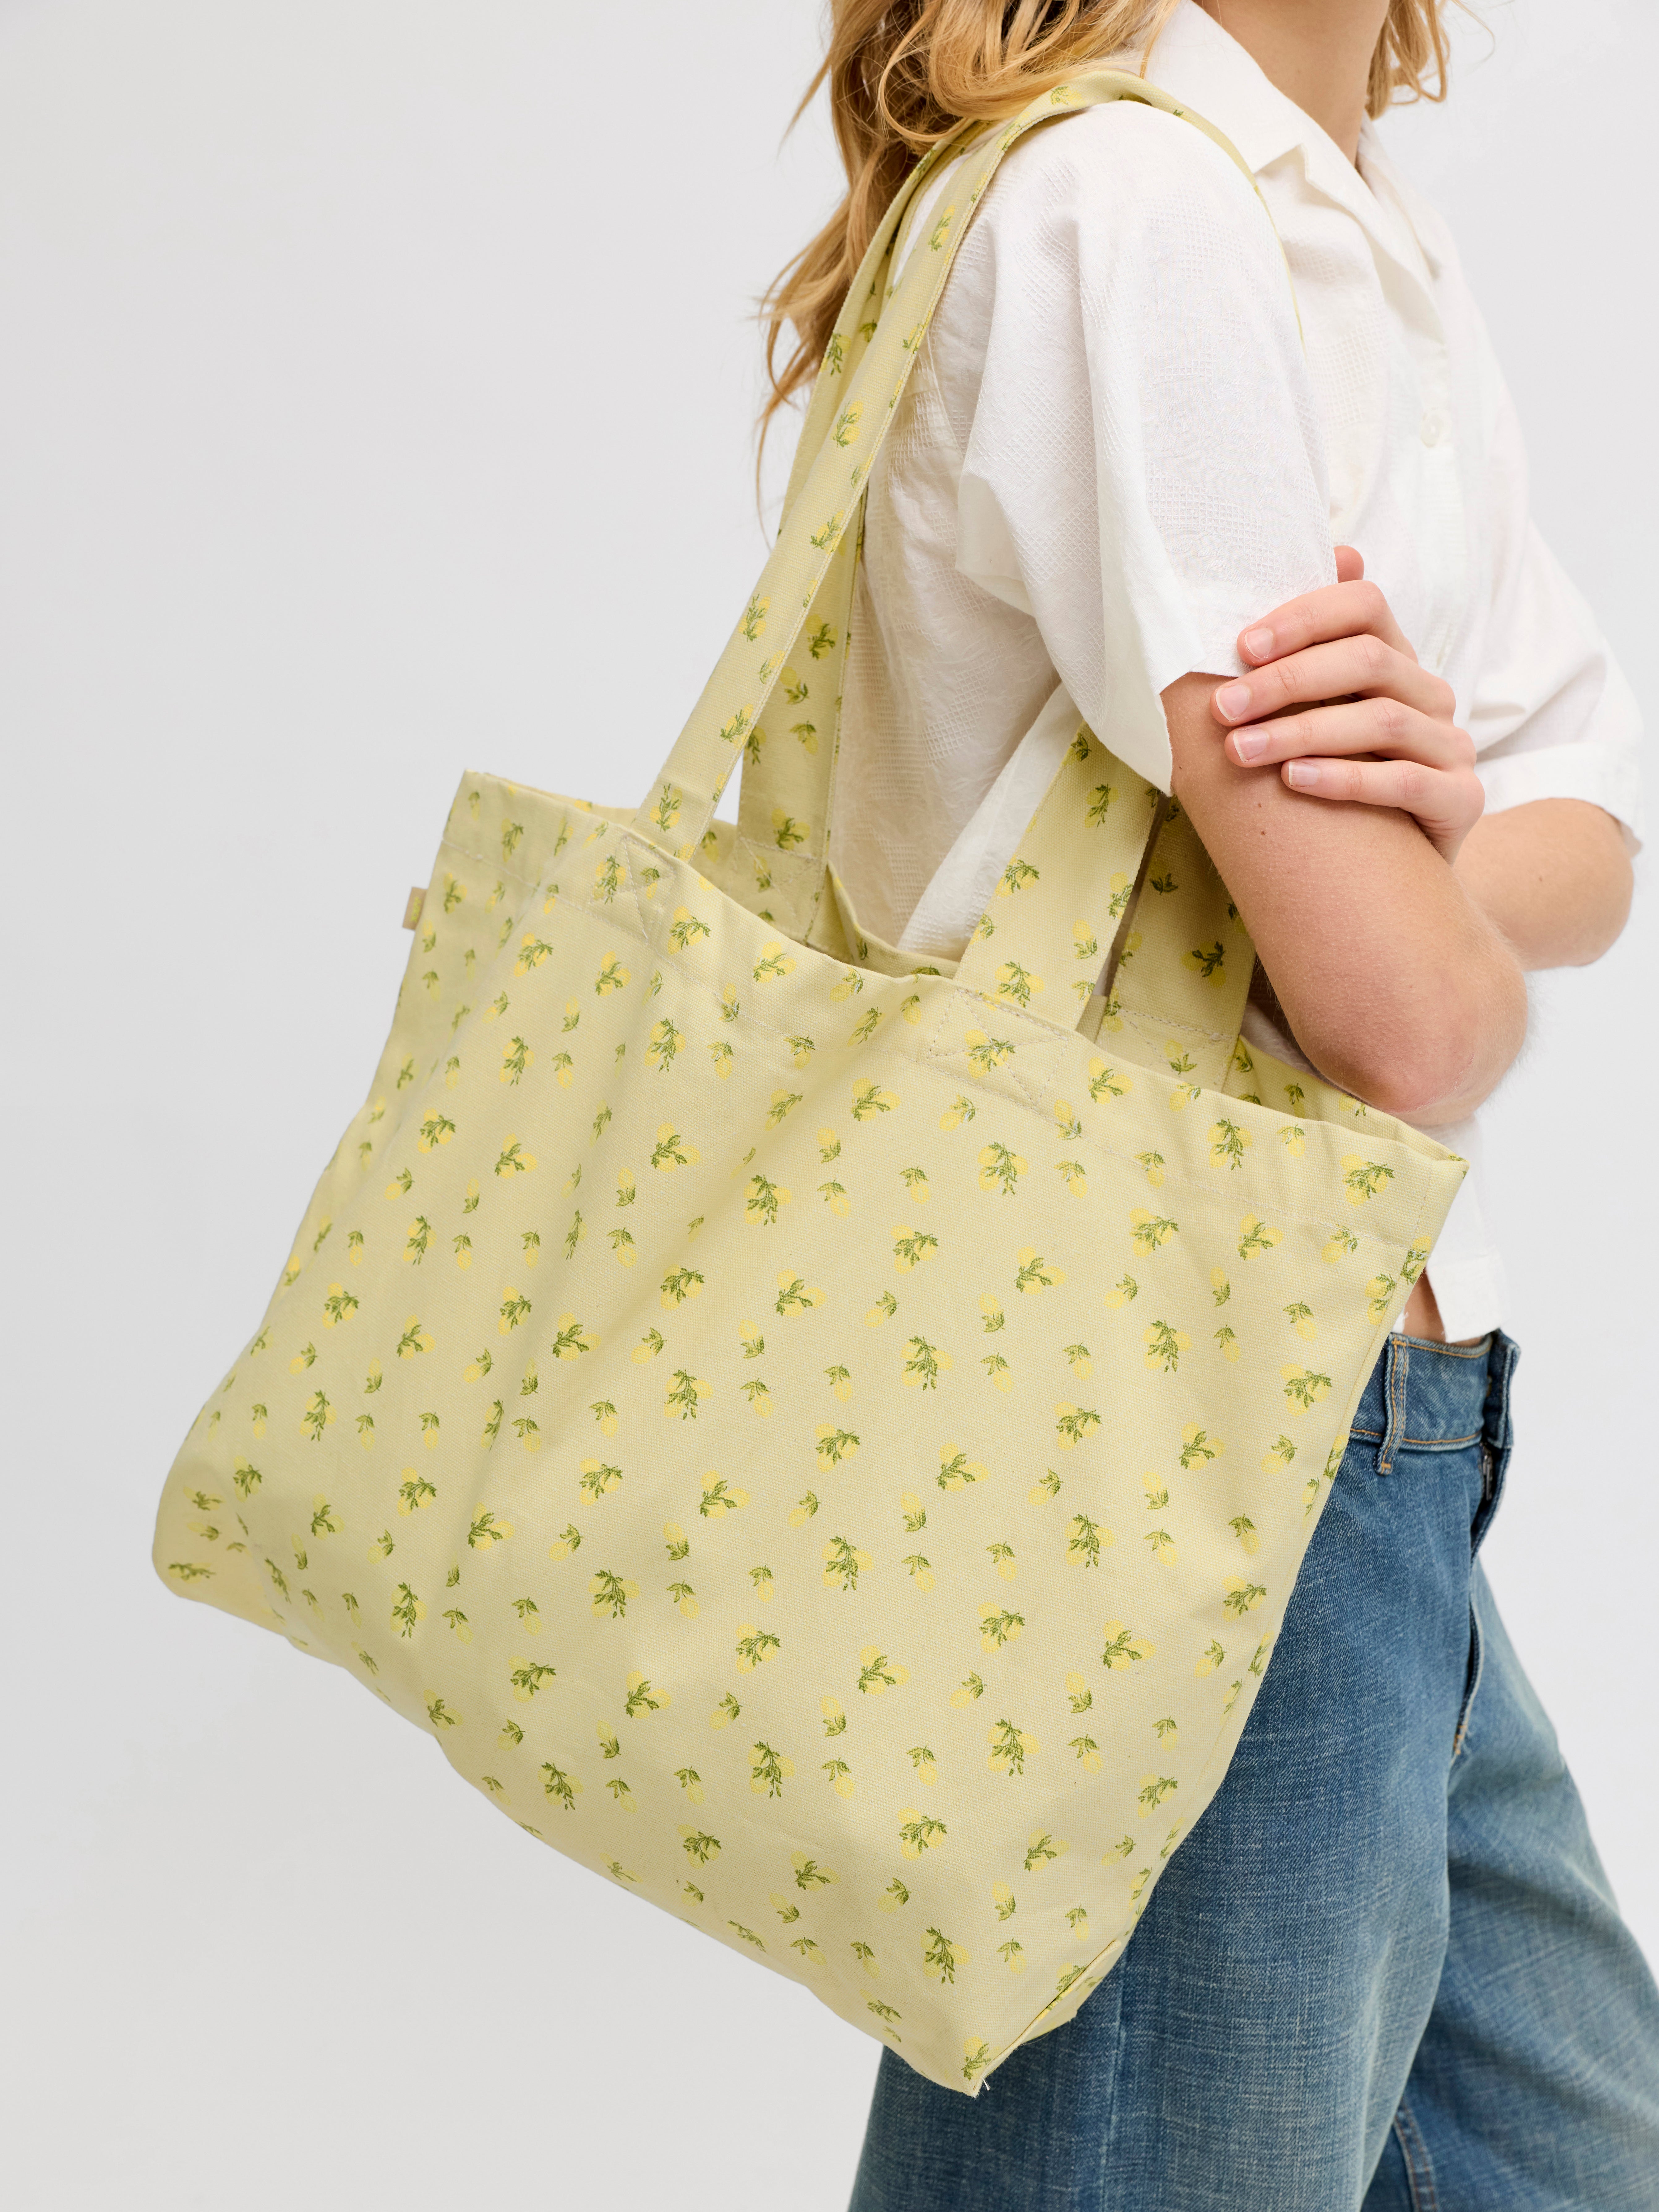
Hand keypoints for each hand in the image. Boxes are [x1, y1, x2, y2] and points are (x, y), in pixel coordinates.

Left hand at [1209, 548, 1484, 863]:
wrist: (1391, 864)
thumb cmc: (1340, 776)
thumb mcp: (1319, 714)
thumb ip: (1299, 659)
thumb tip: (1303, 572)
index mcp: (1396, 660)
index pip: (1363, 605)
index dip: (1304, 617)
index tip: (1241, 648)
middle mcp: (1430, 694)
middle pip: (1368, 660)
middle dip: (1287, 680)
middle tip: (1223, 707)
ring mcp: (1451, 746)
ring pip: (1382, 721)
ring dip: (1303, 732)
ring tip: (1240, 749)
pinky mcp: (1461, 799)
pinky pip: (1404, 782)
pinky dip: (1344, 779)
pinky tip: (1292, 781)